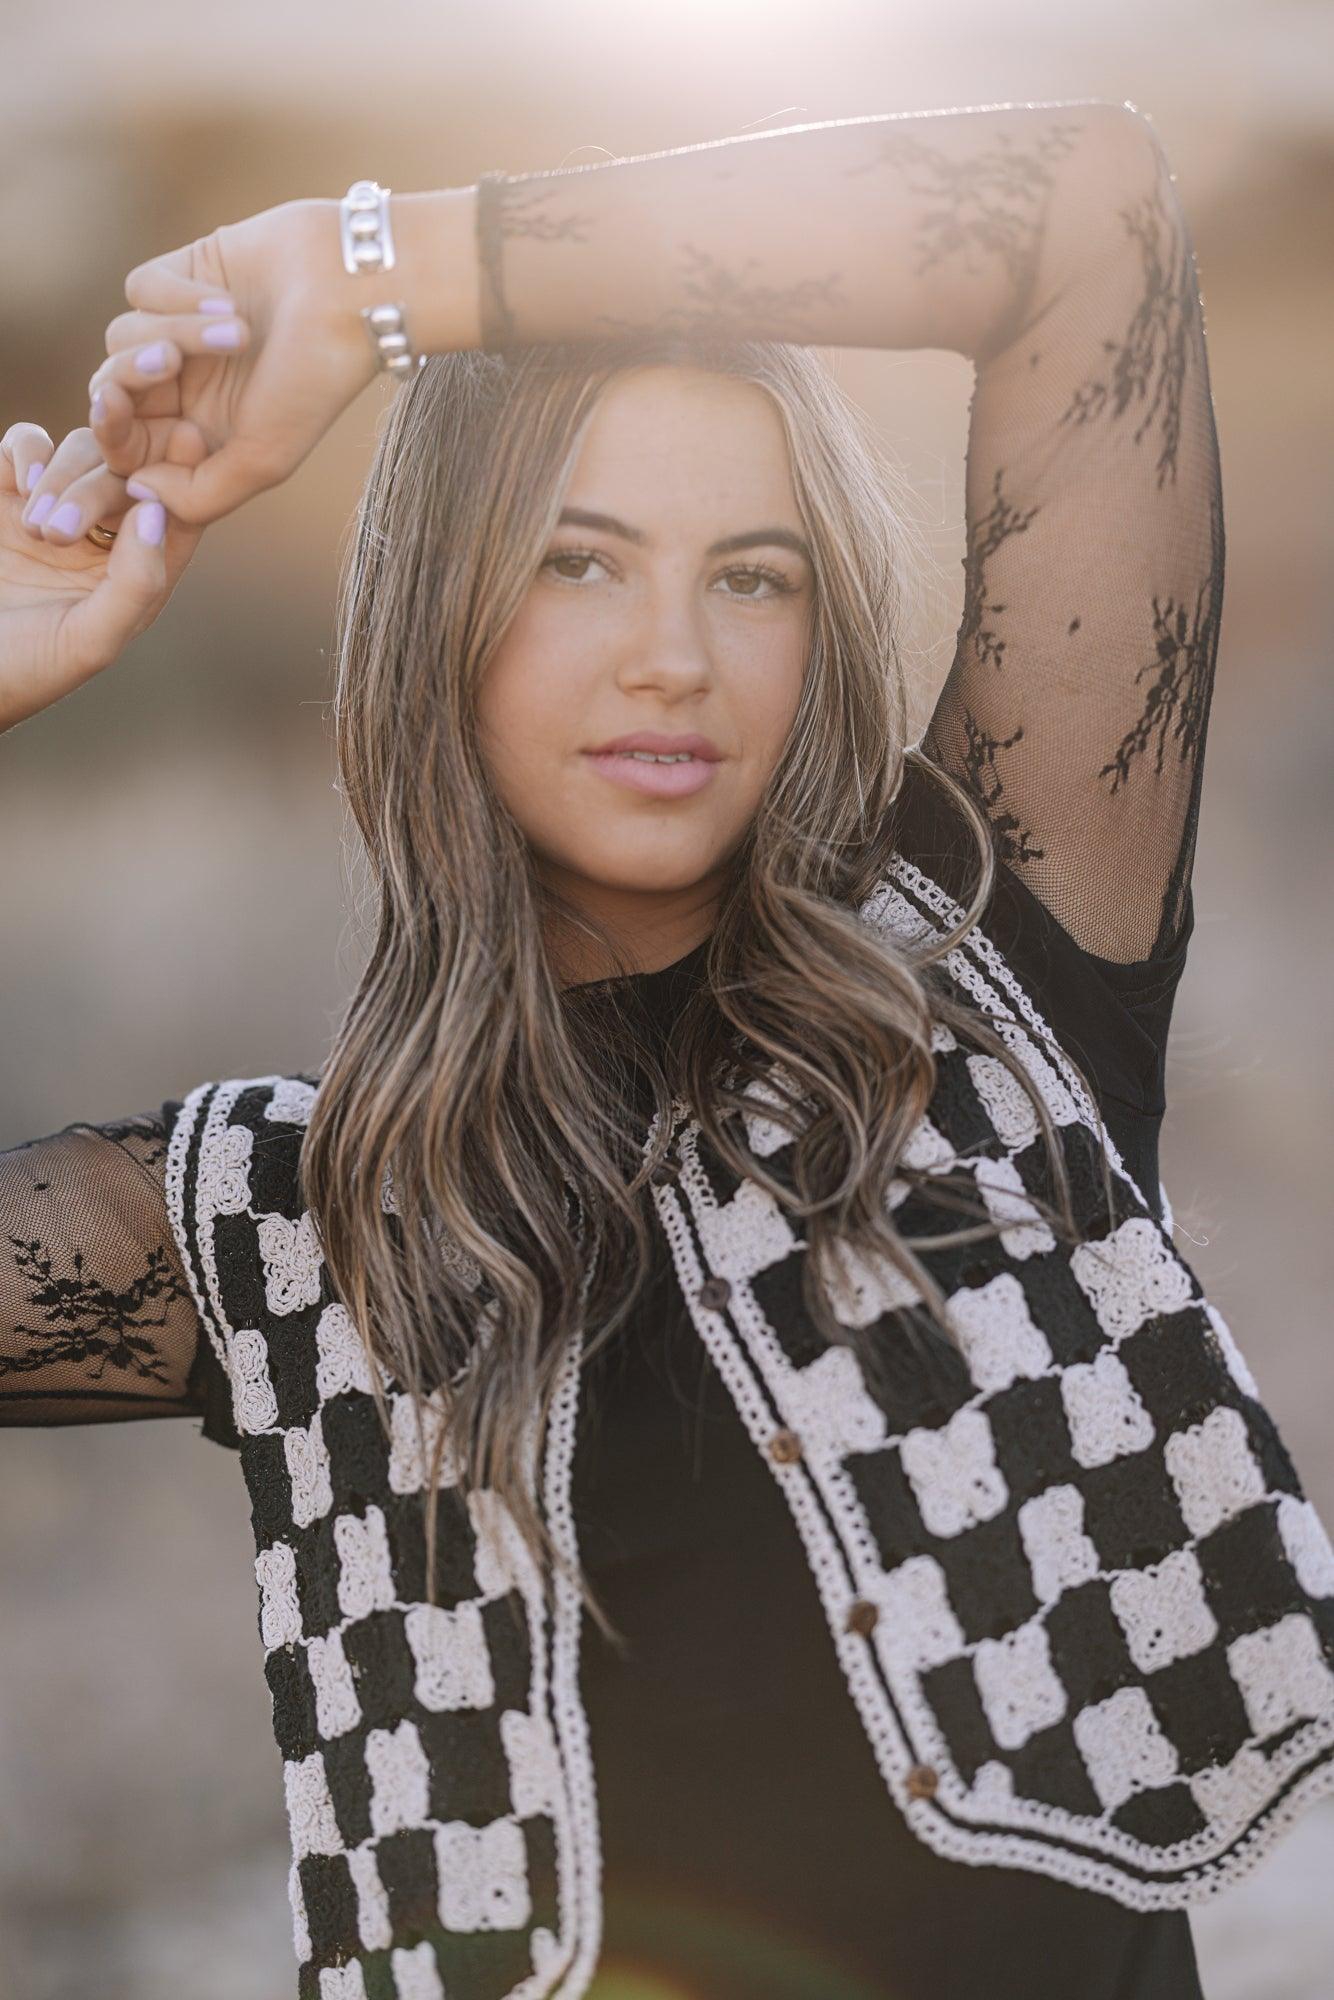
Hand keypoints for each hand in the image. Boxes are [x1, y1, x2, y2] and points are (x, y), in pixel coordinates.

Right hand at [0, 407, 206, 733]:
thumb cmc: (28, 671)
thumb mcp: (89, 640)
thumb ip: (134, 583)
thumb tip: (158, 512)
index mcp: (139, 573)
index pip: (174, 513)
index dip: (184, 474)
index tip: (187, 438)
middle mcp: (102, 537)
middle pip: (127, 472)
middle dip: (111, 475)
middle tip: (92, 488)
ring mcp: (54, 511)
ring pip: (80, 451)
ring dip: (65, 473)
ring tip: (40, 532)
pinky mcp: (6, 496)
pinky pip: (26, 447)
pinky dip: (26, 452)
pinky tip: (20, 485)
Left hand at [87, 197, 378, 527]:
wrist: (353, 293)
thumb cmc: (316, 381)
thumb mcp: (265, 458)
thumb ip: (200, 493)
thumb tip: (137, 489)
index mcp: (204, 437)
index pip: (129, 448)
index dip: (112, 436)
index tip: (115, 411)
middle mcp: (188, 388)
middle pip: (112, 391)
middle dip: (129, 379)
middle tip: (167, 364)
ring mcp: (181, 330)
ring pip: (125, 337)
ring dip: (176, 332)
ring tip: (238, 332)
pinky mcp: (182, 275)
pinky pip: (142, 290)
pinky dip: (180, 295)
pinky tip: (229, 301)